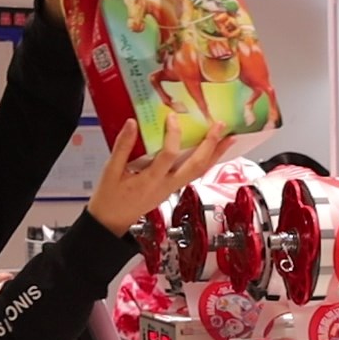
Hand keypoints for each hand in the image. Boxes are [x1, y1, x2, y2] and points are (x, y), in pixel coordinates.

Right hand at [87, 118, 234, 235]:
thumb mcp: (110, 171)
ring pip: (199, 171)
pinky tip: (212, 151)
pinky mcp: (173, 189)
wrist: (112, 222)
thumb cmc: (109, 198)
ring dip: (215, 154)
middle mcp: (166, 186)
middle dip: (210, 145)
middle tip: (220, 126)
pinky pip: (194, 174)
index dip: (173, 135)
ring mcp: (172, 189)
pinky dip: (206, 161)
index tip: (172, 117)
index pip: (169, 156)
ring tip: (228, 138)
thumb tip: (132, 123)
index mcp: (150, 181)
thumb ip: (122, 147)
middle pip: (196, 166)